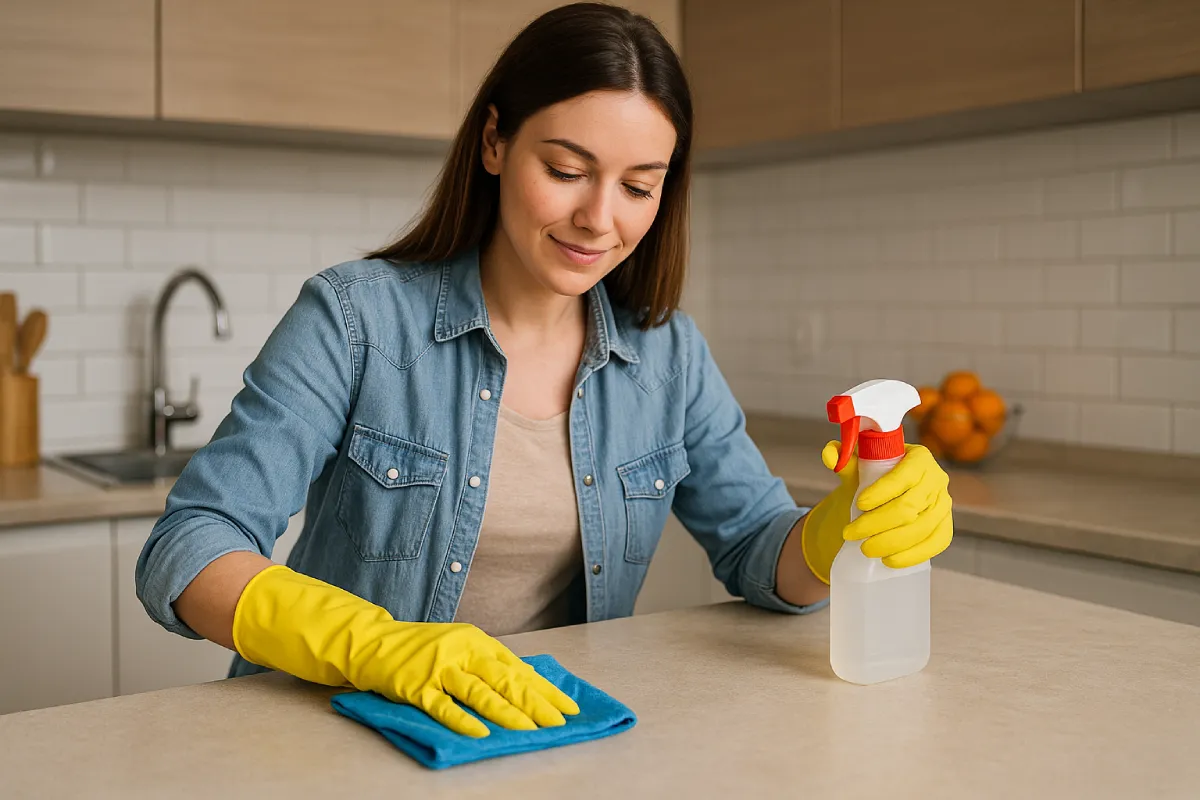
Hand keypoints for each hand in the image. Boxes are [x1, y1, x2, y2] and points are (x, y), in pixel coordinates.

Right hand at [233, 565, 579, 737]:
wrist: (372, 642)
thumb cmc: (421, 649)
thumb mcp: (460, 648)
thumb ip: (489, 666)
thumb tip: (528, 686)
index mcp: (477, 642)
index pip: (519, 669)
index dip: (545, 690)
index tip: (569, 708)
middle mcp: (462, 651)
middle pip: (506, 680)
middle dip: (535, 704)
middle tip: (558, 723)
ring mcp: (438, 667)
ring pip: (479, 693)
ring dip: (506, 713)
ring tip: (529, 731)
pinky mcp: (415, 685)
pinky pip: (443, 706)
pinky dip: (462, 721)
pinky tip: (480, 735)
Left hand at [801, 441, 952, 582]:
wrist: (887, 496)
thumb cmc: (872, 477)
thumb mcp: (857, 465)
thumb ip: (841, 458)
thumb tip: (829, 455)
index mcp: (919, 457)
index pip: (903, 477)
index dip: (881, 492)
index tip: (858, 504)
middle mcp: (937, 479)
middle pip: (909, 507)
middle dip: (876, 523)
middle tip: (851, 533)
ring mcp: (944, 505)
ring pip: (920, 529)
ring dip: (890, 542)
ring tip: (865, 549)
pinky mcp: (945, 527)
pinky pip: (936, 544)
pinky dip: (912, 555)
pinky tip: (889, 560)